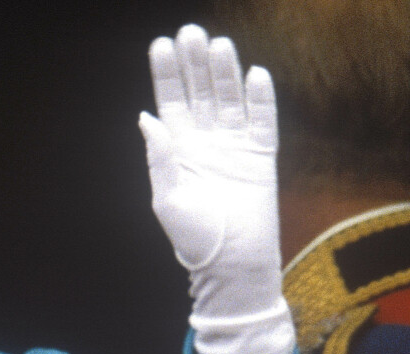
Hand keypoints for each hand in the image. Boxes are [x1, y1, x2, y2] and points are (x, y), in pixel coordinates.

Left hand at [139, 24, 280, 319]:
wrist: (231, 265)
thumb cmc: (194, 239)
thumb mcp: (168, 199)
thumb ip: (160, 158)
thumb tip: (147, 118)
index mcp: (178, 149)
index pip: (170, 101)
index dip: (167, 73)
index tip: (161, 45)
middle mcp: (206, 141)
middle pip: (200, 91)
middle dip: (195, 62)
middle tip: (191, 32)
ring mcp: (234, 146)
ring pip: (229, 99)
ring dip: (224, 73)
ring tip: (219, 46)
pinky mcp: (261, 156)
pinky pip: (263, 121)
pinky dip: (259, 99)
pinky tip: (253, 75)